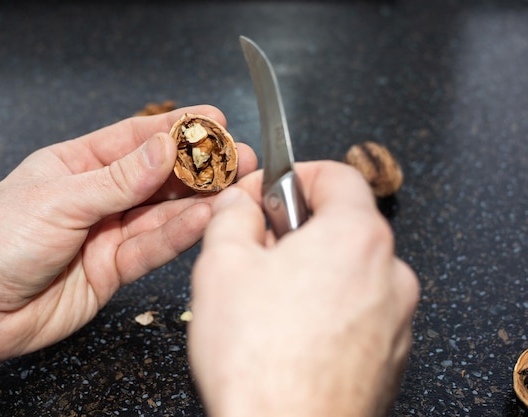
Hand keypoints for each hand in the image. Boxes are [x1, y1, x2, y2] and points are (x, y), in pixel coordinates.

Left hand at [0, 105, 257, 375]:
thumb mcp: (59, 200)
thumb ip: (117, 179)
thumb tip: (164, 147)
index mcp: (76, 165)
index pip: (135, 138)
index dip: (176, 128)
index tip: (213, 119)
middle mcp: (97, 197)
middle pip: (157, 177)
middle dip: (198, 167)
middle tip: (237, 158)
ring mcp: (108, 233)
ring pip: (162, 213)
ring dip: (197, 201)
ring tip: (232, 188)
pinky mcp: (114, 269)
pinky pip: (152, 248)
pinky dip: (179, 235)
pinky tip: (203, 220)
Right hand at [188, 161, 419, 416]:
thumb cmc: (259, 357)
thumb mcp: (222, 263)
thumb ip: (231, 215)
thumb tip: (238, 202)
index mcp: (356, 235)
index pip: (337, 174)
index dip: (293, 176)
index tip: (265, 195)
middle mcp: (390, 272)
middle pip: (342, 224)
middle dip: (295, 228)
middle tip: (254, 252)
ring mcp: (395, 317)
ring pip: (349, 270)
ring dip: (311, 270)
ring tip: (267, 301)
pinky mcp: (389, 354)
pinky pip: (358, 311)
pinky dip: (327, 308)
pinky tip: (289, 335)